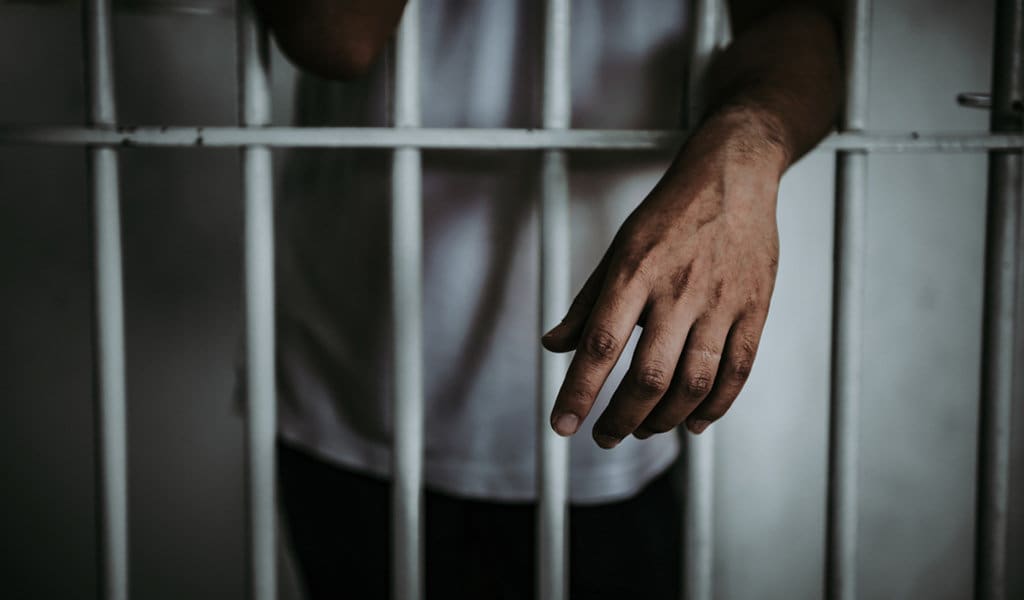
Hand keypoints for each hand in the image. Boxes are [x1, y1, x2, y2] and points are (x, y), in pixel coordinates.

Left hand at [542, 109, 785, 447]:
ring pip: (694, 382)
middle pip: (649, 375)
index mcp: (635, 273)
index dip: (579, 392)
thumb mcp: (618, 250)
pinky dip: (715, 406)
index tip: (562, 426)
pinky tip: (693, 422)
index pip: (600, 345)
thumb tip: (554, 346)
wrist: (732, 178)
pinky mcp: (754, 308)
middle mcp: (677, 290)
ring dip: (665, 419)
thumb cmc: (668, 216)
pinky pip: (737, 371)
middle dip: (623, 419)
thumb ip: (587, 302)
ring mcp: (721, 302)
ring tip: (645, 429)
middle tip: (606, 437)